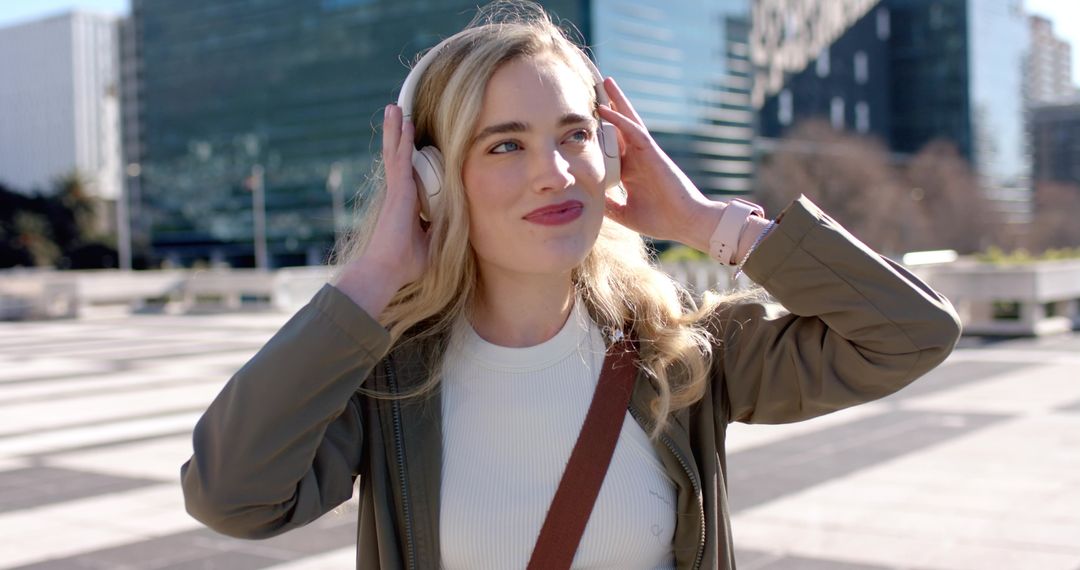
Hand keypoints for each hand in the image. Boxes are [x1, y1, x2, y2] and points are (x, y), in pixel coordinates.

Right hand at [334, 104, 430, 316]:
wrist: (387, 270)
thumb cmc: (407, 263)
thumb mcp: (433, 243)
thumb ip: (441, 230)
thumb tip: (455, 226)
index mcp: (408, 203)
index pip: (410, 173)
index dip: (410, 156)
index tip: (414, 140)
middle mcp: (400, 192)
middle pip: (400, 157)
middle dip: (400, 136)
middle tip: (399, 113)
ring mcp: (397, 190)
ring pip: (396, 152)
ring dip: (396, 129)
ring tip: (394, 108)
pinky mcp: (397, 190)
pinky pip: (399, 159)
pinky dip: (401, 139)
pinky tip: (404, 122)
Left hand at [597, 78, 724, 252]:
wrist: (685, 223)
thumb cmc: (661, 220)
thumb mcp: (626, 214)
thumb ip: (609, 206)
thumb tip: (590, 204)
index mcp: (631, 171)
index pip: (613, 147)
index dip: (600, 133)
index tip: (585, 121)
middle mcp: (638, 157)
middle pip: (621, 127)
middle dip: (610, 107)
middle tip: (596, 88)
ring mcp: (645, 153)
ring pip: (629, 121)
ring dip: (617, 101)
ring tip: (606, 82)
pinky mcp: (653, 152)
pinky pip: (634, 131)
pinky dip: (620, 120)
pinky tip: (606, 108)